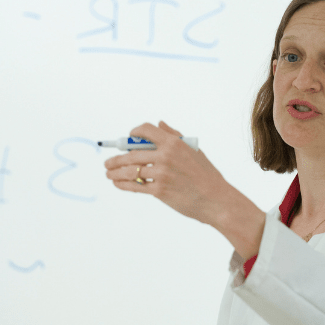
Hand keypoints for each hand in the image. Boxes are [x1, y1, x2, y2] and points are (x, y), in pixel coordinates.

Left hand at [104, 121, 266, 258]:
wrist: (215, 199)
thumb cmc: (206, 175)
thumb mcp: (194, 150)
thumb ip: (174, 136)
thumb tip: (160, 124)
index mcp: (174, 143)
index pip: (147, 131)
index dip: (134, 132)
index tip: (128, 138)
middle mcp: (166, 156)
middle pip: (132, 153)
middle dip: (116, 158)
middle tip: (108, 162)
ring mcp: (161, 174)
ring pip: (130, 171)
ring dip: (115, 172)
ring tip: (109, 173)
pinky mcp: (159, 191)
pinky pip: (135, 186)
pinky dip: (122, 184)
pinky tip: (118, 183)